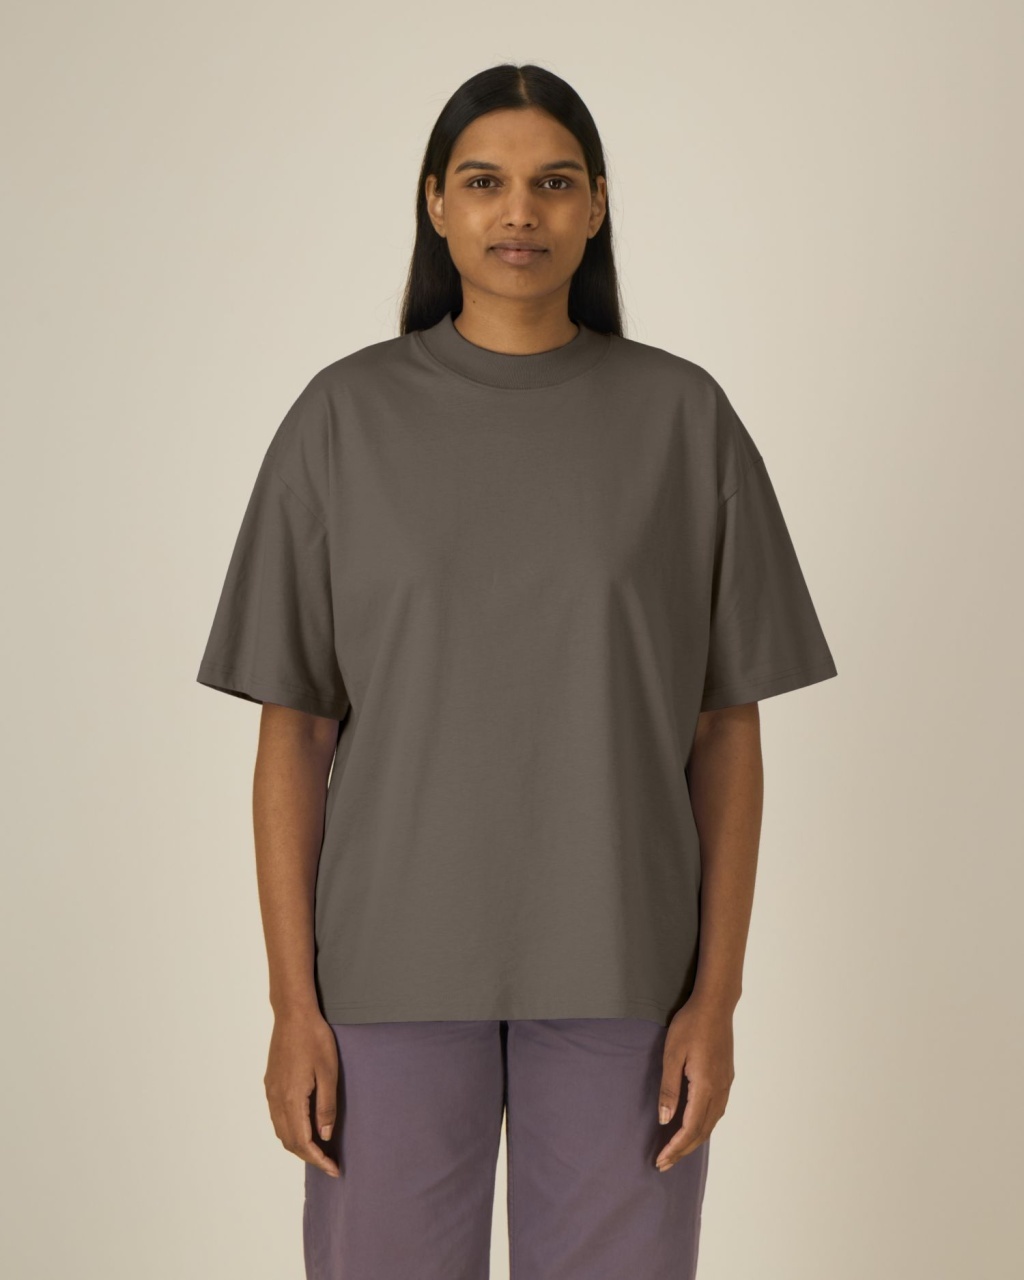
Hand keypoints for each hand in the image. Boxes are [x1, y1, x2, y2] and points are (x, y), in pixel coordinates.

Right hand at [264, 1009, 340, 1176]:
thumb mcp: (329, 1072)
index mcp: (292, 1099)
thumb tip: (325, 1136)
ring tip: (319, 1149)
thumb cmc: (314, 1039)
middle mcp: (277, 1100)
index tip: (334, 1170)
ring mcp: (271, 1092)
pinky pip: (277, 1117)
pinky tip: (305, 1126)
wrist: (293, 1014)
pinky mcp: (270, 1084)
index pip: (303, 1142)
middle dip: (309, 1156)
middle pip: (289, 1141)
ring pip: (281, 1131)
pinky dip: (290, 1130)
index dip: (319, 1160)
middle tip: (330, 1163)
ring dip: (298, 1145)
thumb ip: (326, 1107)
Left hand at [654, 995, 734, 1170]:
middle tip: (664, 1163)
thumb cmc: (690, 1025)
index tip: (661, 1160)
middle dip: (683, 1150)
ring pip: (712, 1123)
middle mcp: (719, 1090)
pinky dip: (704, 1125)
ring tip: (676, 1150)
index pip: (690, 1128)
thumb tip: (665, 1120)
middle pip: (702, 1131)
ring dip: (694, 1139)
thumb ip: (669, 1089)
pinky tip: (694, 1126)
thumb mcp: (672, 1054)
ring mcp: (726, 1084)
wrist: (715, 1005)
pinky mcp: (726, 1077)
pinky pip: (716, 1111)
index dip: (675, 1148)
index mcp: (705, 1086)